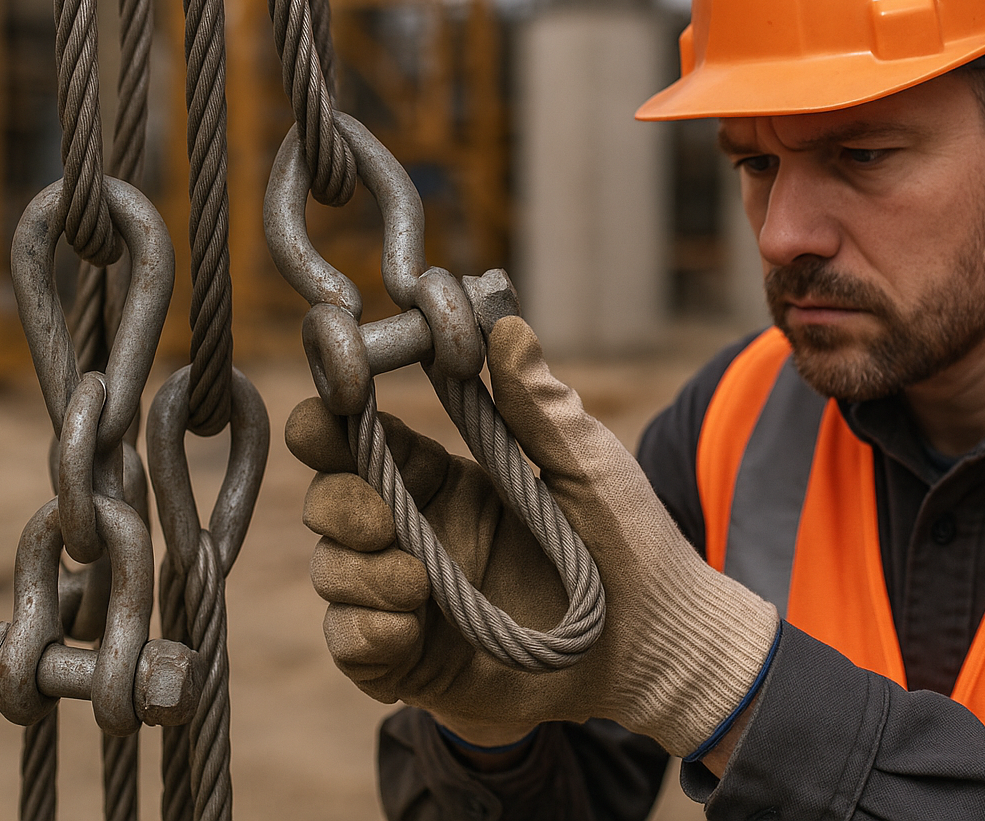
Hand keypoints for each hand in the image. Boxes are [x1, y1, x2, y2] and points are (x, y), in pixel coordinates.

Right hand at [287, 315, 779, 757]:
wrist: (657, 645)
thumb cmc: (629, 545)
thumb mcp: (588, 466)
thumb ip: (540, 405)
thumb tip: (507, 323)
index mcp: (447, 479)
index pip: (359, 438)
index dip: (331, 420)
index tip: (333, 410)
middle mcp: (417, 533)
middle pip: (328, 500)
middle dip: (339, 502)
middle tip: (385, 518)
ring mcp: (409, 598)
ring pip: (331, 570)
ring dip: (359, 571)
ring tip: (419, 583)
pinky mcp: (412, 660)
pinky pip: (350, 642)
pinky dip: (364, 631)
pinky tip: (409, 626)